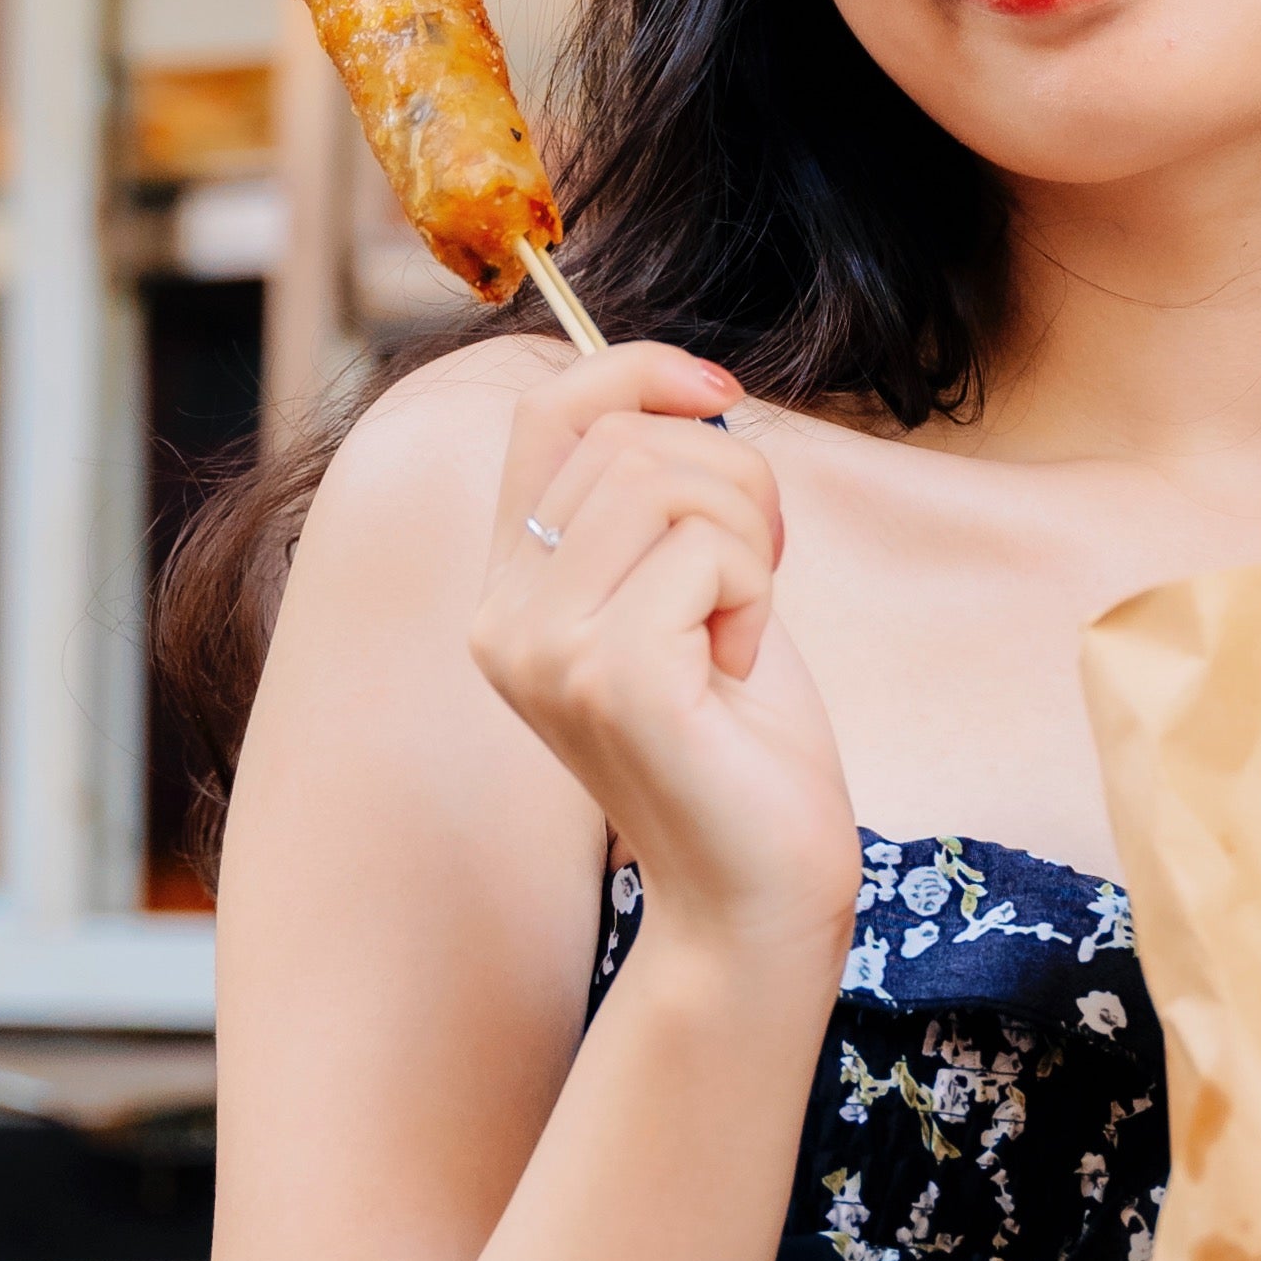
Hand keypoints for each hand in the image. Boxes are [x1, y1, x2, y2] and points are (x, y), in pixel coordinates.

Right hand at [472, 350, 860, 968]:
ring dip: (746, 540)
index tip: (720, 392)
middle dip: (731, 480)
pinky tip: (739, 672)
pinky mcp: (612, 678)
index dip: (636, 370)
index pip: (544, 413)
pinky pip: (707, 552)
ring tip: (741, 629)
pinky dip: (755, 596)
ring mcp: (545, 650)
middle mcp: (502, 619)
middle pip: (623, 440)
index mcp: (508, 592)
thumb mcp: (687, 593)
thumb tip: (682, 389)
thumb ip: (658, 501)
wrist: (758, 890)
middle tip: (758, 571)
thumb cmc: (741, 744)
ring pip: (667, 484)